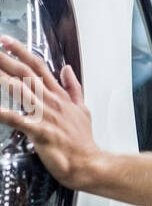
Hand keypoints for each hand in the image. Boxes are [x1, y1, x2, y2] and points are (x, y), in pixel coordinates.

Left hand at [0, 35, 98, 185]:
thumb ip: (73, 88)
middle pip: (25, 73)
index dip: (21, 52)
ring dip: (2, 79)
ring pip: (20, 90)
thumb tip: (67, 69)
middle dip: (6, 59)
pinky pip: (18, 120)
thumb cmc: (83, 141)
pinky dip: (4, 113)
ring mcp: (45, 115)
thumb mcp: (82, 109)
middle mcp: (51, 101)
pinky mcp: (40, 132)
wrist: (88, 163)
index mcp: (58, 95)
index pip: (38, 66)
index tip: (7, 42)